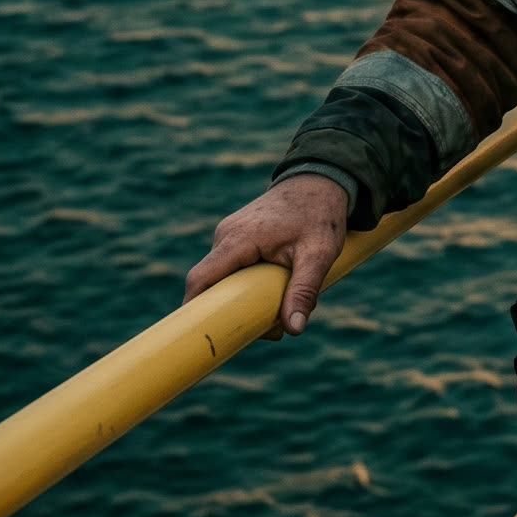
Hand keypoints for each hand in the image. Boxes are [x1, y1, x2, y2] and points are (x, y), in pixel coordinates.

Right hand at [183, 174, 352, 338]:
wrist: (321, 180)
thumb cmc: (321, 214)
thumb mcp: (319, 254)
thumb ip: (305, 290)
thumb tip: (293, 329)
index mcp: (239, 238)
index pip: (201, 278)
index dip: (194, 309)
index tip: (199, 336)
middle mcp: (226, 235)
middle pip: (213, 284)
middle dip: (234, 311)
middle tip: (271, 328)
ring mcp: (229, 234)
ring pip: (225, 278)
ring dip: (247, 297)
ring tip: (284, 302)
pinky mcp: (237, 237)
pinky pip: (234, 267)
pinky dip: (251, 283)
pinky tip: (280, 284)